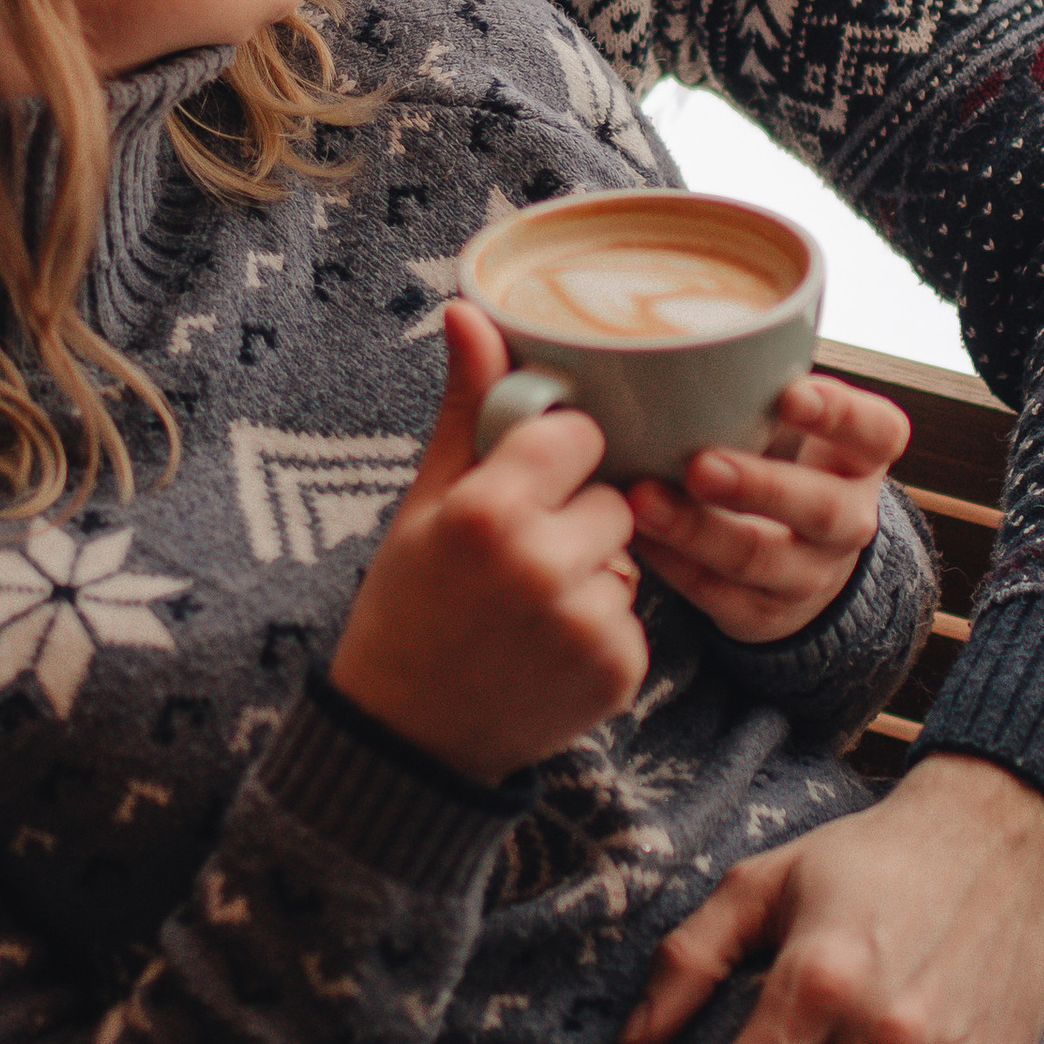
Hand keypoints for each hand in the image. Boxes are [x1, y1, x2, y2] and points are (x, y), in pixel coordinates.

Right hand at [328, 302, 646, 782]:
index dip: (555, 458)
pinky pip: (635, 617)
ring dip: (594, 573)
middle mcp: (541, 565)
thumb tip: (468, 308)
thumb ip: (466, 406)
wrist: (408, 735)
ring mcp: (585, 624)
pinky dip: (602, 630)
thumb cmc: (410, 603)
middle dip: (577, 520)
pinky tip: (548, 650)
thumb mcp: (427, 502)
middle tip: (520, 561)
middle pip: (612, 501)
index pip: (577, 436)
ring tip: (530, 608)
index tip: (522, 489)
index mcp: (488, 511)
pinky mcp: (619, 672)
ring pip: (627, 558)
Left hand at [626, 373, 910, 645]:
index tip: (791, 394)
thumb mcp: (784, 418)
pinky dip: (671, 565)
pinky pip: (716, 595)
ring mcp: (810, 573)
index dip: (839, 415)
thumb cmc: (774, 452)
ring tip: (642, 501)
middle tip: (700, 464)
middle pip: (822, 508)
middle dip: (759, 486)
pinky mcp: (761, 614)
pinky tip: (634, 535)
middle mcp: (848, 517)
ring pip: (761, 560)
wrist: (796, 553)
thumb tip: (655, 333)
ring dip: (697, 531)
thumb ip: (750, 380)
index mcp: (862, 455)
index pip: (876, 432)